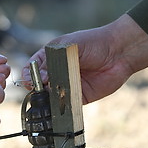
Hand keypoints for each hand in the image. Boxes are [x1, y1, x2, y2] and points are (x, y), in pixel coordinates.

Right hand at [22, 14, 147, 103]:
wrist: (119, 52)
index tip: (30, 79)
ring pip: (50, 96)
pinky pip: (65, 104)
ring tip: (52, 93)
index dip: (28, 75)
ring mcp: (65, 86)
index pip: (31, 69)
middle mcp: (56, 73)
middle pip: (38, 85)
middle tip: (42, 87)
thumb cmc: (93, 42)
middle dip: (37, 88)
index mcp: (50, 58)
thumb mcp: (67, 46)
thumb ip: (51, 61)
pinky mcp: (77, 97)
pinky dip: (61, 105)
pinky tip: (61, 101)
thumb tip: (39, 78)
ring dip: (48, 98)